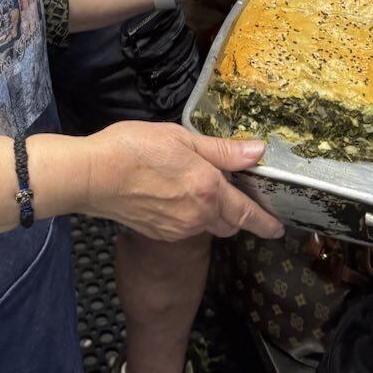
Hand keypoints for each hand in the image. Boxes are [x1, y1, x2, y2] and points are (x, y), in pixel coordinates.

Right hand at [85, 121, 282, 240]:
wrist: (94, 176)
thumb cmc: (135, 149)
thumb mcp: (182, 139)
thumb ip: (222, 150)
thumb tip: (256, 152)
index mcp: (209, 191)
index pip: (246, 213)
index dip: (265, 222)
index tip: (278, 228)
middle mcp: (198, 216)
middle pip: (229, 224)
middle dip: (238, 215)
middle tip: (237, 197)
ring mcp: (178, 229)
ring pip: (206, 225)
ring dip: (212, 214)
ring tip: (200, 189)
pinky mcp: (159, 233)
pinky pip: (185, 228)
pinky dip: (190, 215)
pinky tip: (174, 196)